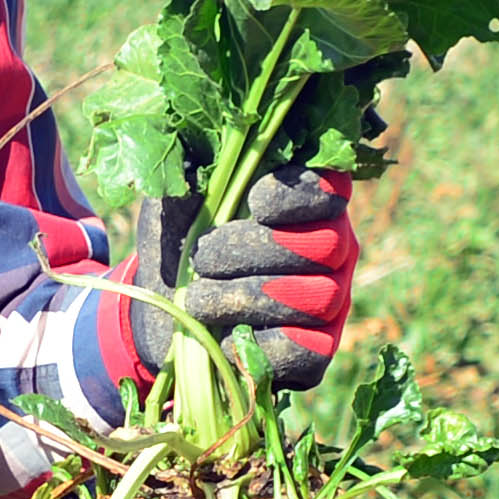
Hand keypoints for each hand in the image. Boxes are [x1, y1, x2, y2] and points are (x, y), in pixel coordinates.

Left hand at [145, 169, 357, 392]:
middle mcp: (336, 248)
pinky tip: (221, 337)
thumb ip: (191, 170)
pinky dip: (257, 345)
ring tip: (197, 299)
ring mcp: (333, 303)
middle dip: (255, 250)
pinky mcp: (317, 353)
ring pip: (316, 297)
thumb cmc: (181, 242)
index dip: (298, 194)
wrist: (162, 314)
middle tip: (202, 258)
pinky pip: (306, 349)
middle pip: (326, 244)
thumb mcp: (177, 200)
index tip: (254, 201)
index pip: (332, 188)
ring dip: (246, 297)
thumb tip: (190, 145)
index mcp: (309, 200)